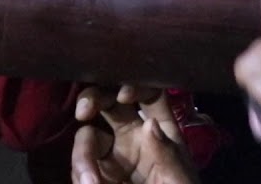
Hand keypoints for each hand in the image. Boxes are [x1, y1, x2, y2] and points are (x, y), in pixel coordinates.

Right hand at [72, 87, 199, 183]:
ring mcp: (112, 159)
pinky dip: (80, 176)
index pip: (149, 95)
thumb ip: (165, 154)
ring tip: (90, 182)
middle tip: (84, 111)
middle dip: (93, 99)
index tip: (124, 96)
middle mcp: (134, 138)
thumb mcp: (179, 183)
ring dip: (83, 155)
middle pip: (109, 104)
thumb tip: (148, 124)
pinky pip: (80, 168)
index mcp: (162, 133)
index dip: (135, 87)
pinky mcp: (96, 179)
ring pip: (88, 137)